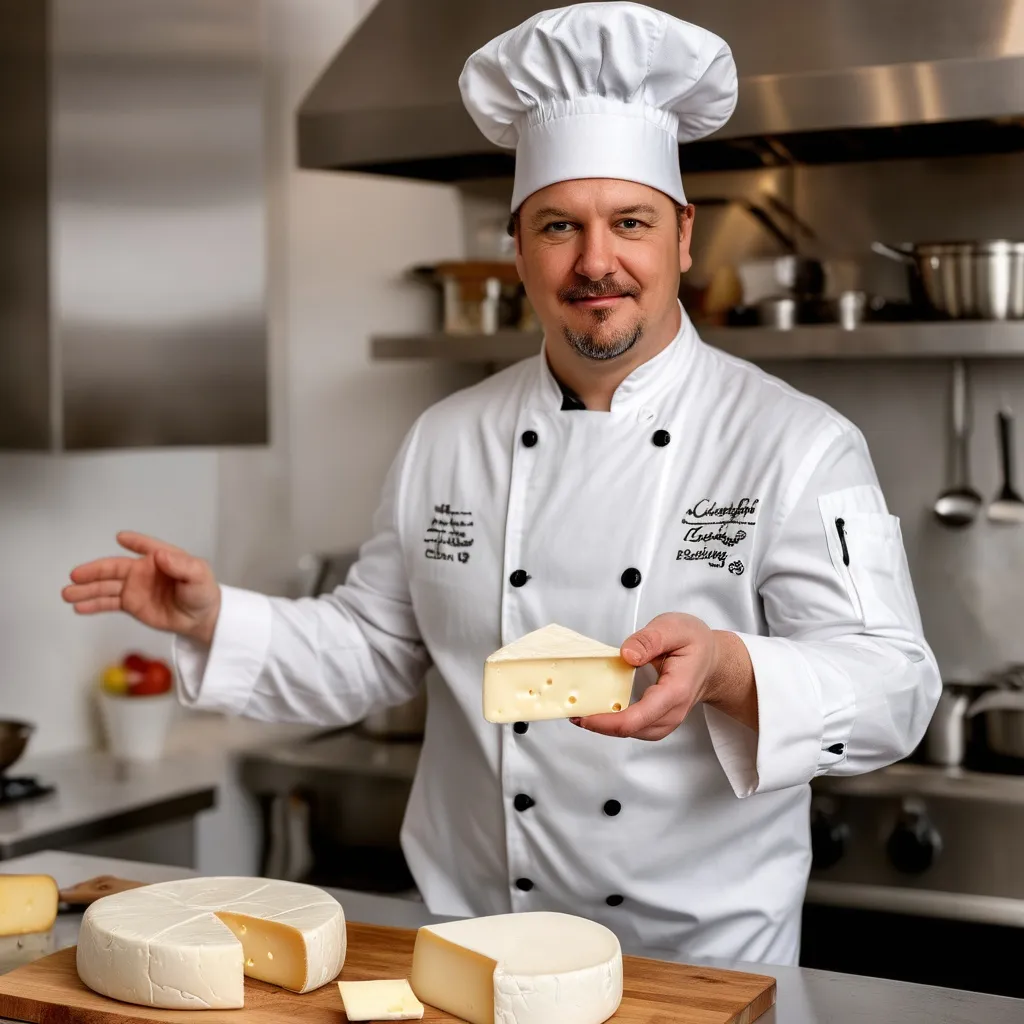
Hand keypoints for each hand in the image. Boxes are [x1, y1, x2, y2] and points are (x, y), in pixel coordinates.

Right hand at [62, 532, 221, 645]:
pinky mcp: (131, 604)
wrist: (201, 618)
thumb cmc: (202, 593)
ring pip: (106, 586)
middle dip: (94, 571)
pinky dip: (93, 605)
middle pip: (114, 568)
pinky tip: (79, 607)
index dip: (135, 541)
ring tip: (67, 593)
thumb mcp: (198, 576)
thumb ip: (181, 565)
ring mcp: (135, 587)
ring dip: (86, 589)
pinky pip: (109, 602)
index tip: (121, 537)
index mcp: (162, 558)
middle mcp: (143, 570)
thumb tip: (160, 555)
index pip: (146, 546)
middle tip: (75, 575)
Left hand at [574, 613, 756, 739]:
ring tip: (579, 711)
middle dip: (599, 724)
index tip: (583, 714)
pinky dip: (614, 723)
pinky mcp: (659, 719)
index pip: (639, 717)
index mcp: (676, 690)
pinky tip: (598, 711)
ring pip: (632, 732)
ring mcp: (666, 719)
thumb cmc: (695, 644)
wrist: (713, 660)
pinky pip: (635, 728)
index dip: (607, 721)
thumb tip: (627, 654)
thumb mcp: (674, 628)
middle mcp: (672, 711)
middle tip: (571, 709)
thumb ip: (651, 639)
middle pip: (632, 730)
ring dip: (604, 726)